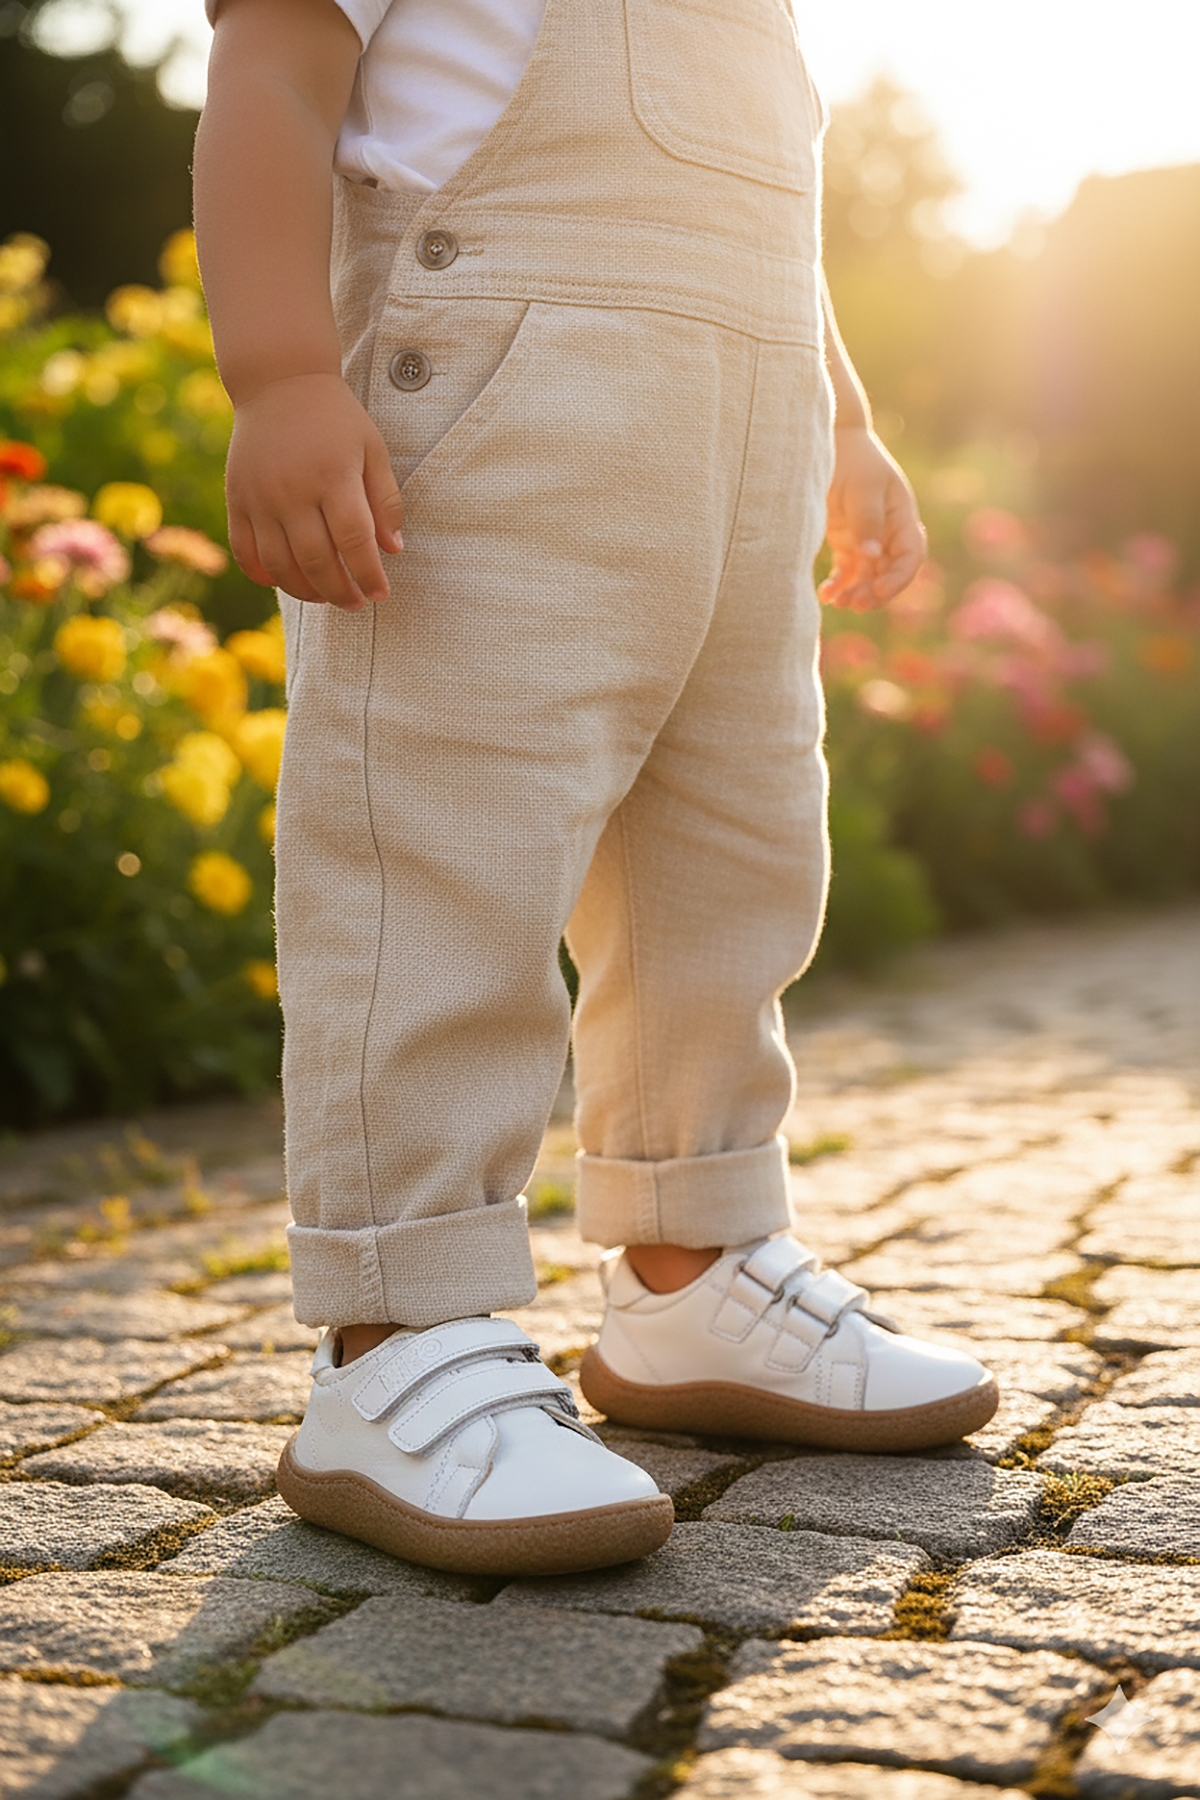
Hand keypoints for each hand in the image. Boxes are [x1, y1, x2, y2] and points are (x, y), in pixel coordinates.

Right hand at [225, 372, 403, 610]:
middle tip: (355, 603)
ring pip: (280, 565)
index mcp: (333, 476)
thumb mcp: (372, 449)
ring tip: (325, 596)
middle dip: (340, 592)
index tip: (380, 593)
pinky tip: (285, 580)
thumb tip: (393, 550)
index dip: (369, 575)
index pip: (354, 542)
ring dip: (305, 591)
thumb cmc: (335, 418)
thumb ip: (385, 500)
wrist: (278, 382)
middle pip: (317, 561)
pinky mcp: (237, 500)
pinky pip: (246, 552)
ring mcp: (261, 497)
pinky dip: (264, 575)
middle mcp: (293, 491)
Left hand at [819, 426, 925, 610]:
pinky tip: (826, 595)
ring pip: (869, 576)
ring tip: (840, 604)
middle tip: (855, 605)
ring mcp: (867, 537)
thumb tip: (872, 555)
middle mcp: (888, 531)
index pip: (911, 556)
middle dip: (876, 592)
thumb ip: (867, 521)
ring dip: (857, 593)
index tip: (879, 591)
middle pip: (890, 572)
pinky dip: (839, 585)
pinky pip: (848, 571)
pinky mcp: (847, 541)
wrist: (829, 441)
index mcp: (902, 516)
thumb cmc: (850, 459)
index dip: (899, 578)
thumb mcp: (861, 488)